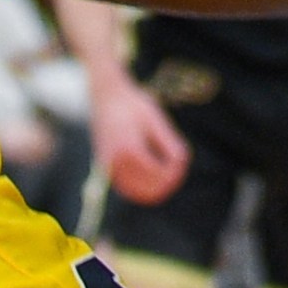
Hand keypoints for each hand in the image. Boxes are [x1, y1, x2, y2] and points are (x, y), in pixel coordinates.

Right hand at [90, 72, 192, 206]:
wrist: (106, 96)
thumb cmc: (133, 104)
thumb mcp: (155, 119)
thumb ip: (169, 143)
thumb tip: (182, 164)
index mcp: (129, 149)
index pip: (157, 174)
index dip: (173, 173)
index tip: (182, 162)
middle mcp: (115, 161)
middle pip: (145, 188)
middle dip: (165, 183)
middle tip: (178, 170)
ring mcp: (107, 166)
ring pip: (133, 191)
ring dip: (152, 189)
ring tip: (168, 176)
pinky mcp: (105, 167)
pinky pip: (124, 187)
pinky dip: (139, 188)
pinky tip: (152, 179)